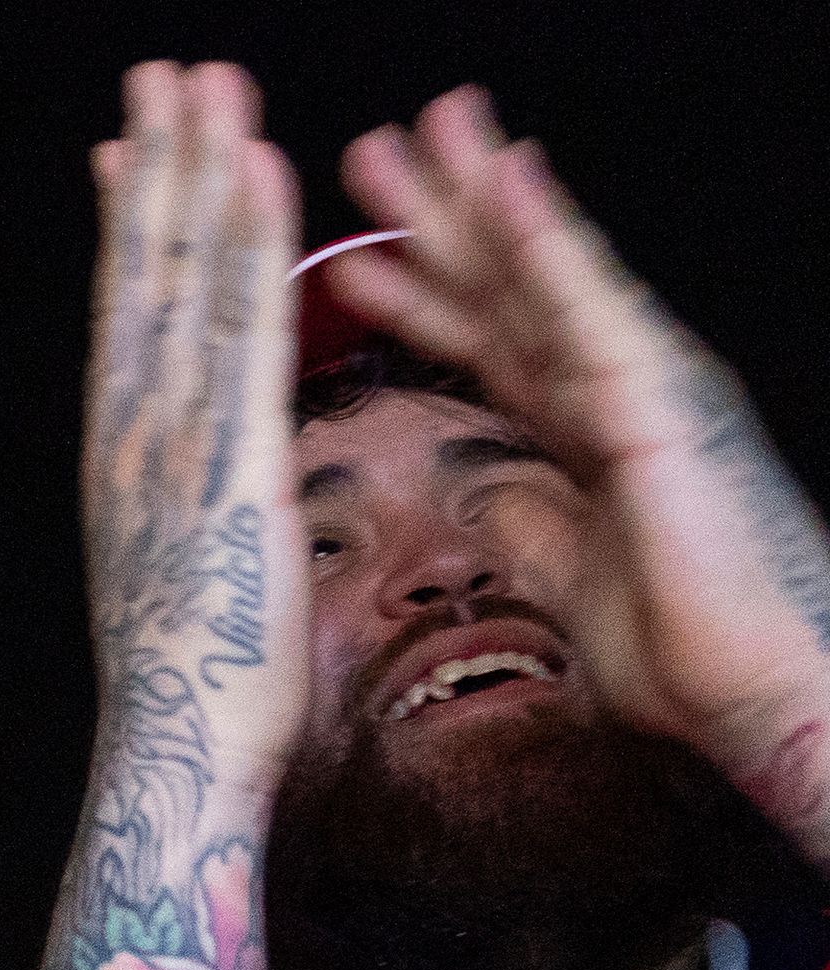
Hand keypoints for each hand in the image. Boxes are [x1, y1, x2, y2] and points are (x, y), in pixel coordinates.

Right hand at [80, 62, 307, 791]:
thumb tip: (205, 488)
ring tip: (202, 81)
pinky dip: (248, 242)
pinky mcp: (231, 459)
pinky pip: (244, 328)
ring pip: (185, 282)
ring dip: (196, 171)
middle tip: (159, 74)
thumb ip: (194, 514)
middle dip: (152, 168)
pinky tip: (255, 166)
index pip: (130, 321)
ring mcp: (174, 443)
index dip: (130, 230)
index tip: (128, 153)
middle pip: (143, 277)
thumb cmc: (196, 697)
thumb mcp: (187, 582)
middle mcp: (133, 438)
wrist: (178, 758)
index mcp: (127, 465)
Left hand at [324, 89, 829, 814]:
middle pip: (509, 288)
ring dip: (480, 197)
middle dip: (439, 221)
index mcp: (590, 433)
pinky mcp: (660, 397)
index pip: (490, 346)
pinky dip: (542, 238)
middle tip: (374, 148)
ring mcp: (644, 382)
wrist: (761, 691)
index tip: (361, 251)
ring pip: (543, 272)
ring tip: (427, 125)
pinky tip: (500, 177)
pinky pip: (587, 303)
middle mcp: (617, 389)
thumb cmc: (688, 649)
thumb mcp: (571, 581)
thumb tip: (485, 486)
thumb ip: (531, 523)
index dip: (426, 296)